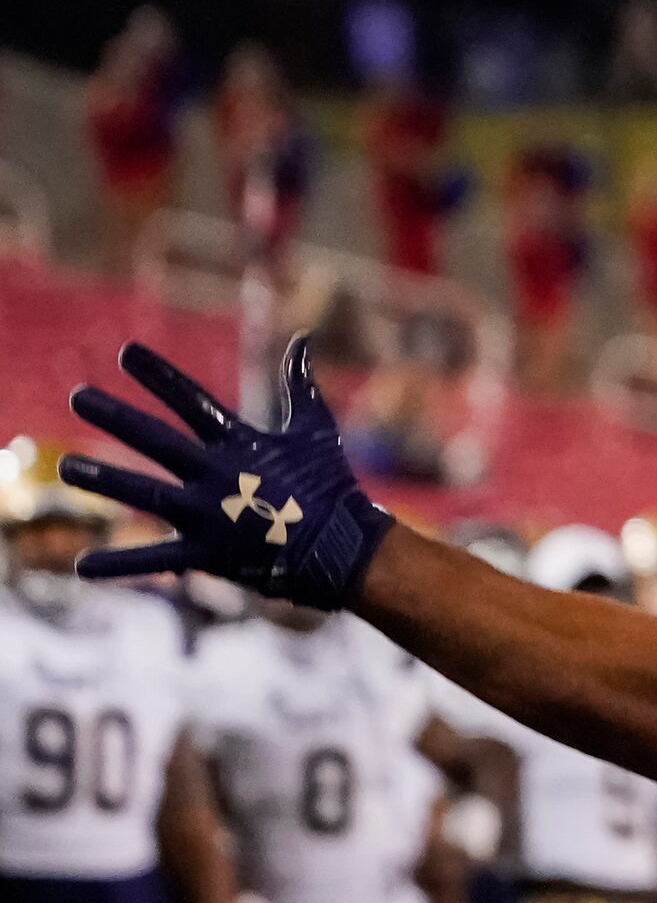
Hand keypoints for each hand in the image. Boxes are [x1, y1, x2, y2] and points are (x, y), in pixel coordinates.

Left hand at [62, 335, 393, 610]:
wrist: (343, 547)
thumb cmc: (331, 484)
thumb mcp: (317, 427)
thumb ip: (301, 382)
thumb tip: (303, 337)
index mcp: (239, 443)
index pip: (190, 399)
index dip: (157, 375)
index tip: (124, 354)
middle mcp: (216, 474)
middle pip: (155, 440)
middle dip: (115, 416)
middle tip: (78, 396)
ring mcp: (207, 515)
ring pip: (143, 493)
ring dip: (103, 479)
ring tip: (67, 467)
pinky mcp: (205, 553)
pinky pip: (154, 560)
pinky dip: (118, 564)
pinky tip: (81, 566)